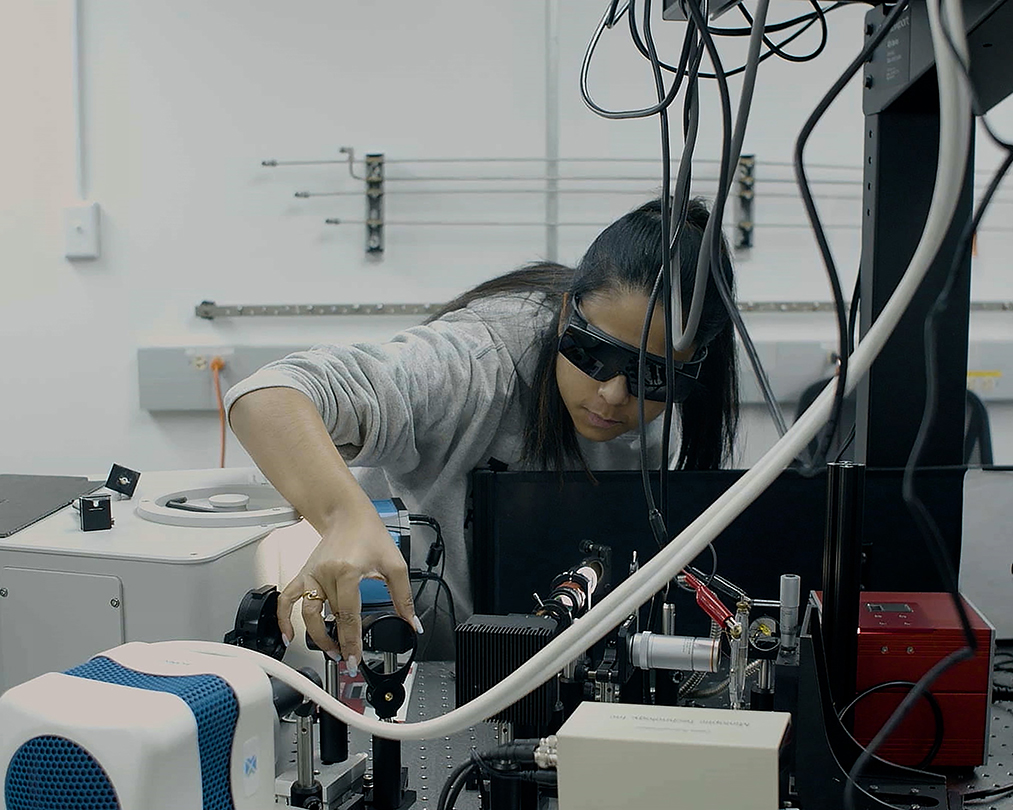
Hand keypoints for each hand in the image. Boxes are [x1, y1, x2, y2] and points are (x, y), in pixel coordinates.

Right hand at [277, 498, 417, 673]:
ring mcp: (312, 575)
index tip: (355, 659)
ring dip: (316, 636)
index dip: (352, 641)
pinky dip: (284, 618)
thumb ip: (403, 596)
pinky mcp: (304, 574)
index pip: (348, 616)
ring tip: (330, 650)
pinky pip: (287, 598)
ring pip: (308, 613)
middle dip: (337, 643)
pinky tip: (288, 634)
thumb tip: (411, 622)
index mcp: (348, 572)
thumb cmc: (369, 534)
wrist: (348, 515)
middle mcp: (326, 574)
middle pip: (329, 618)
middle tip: (347, 660)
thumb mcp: (394, 564)